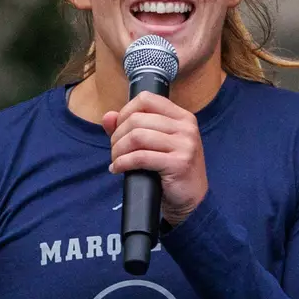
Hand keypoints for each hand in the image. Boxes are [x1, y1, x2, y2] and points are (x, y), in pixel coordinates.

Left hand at [104, 91, 207, 225]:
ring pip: (137, 136)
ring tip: (116, 160)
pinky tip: (117, 169)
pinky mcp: (178, 163)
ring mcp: (184, 145)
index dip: (125, 111)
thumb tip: (107, 116)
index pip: (146, 99)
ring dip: (118, 150)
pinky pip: (140, 157)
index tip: (118, 129)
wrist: (191, 199)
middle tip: (114, 150)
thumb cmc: (172, 171)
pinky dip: (123, 162)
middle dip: (118, 135)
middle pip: (137, 119)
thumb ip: (130, 128)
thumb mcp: (155, 144)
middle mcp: (186, 127)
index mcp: (182, 117)